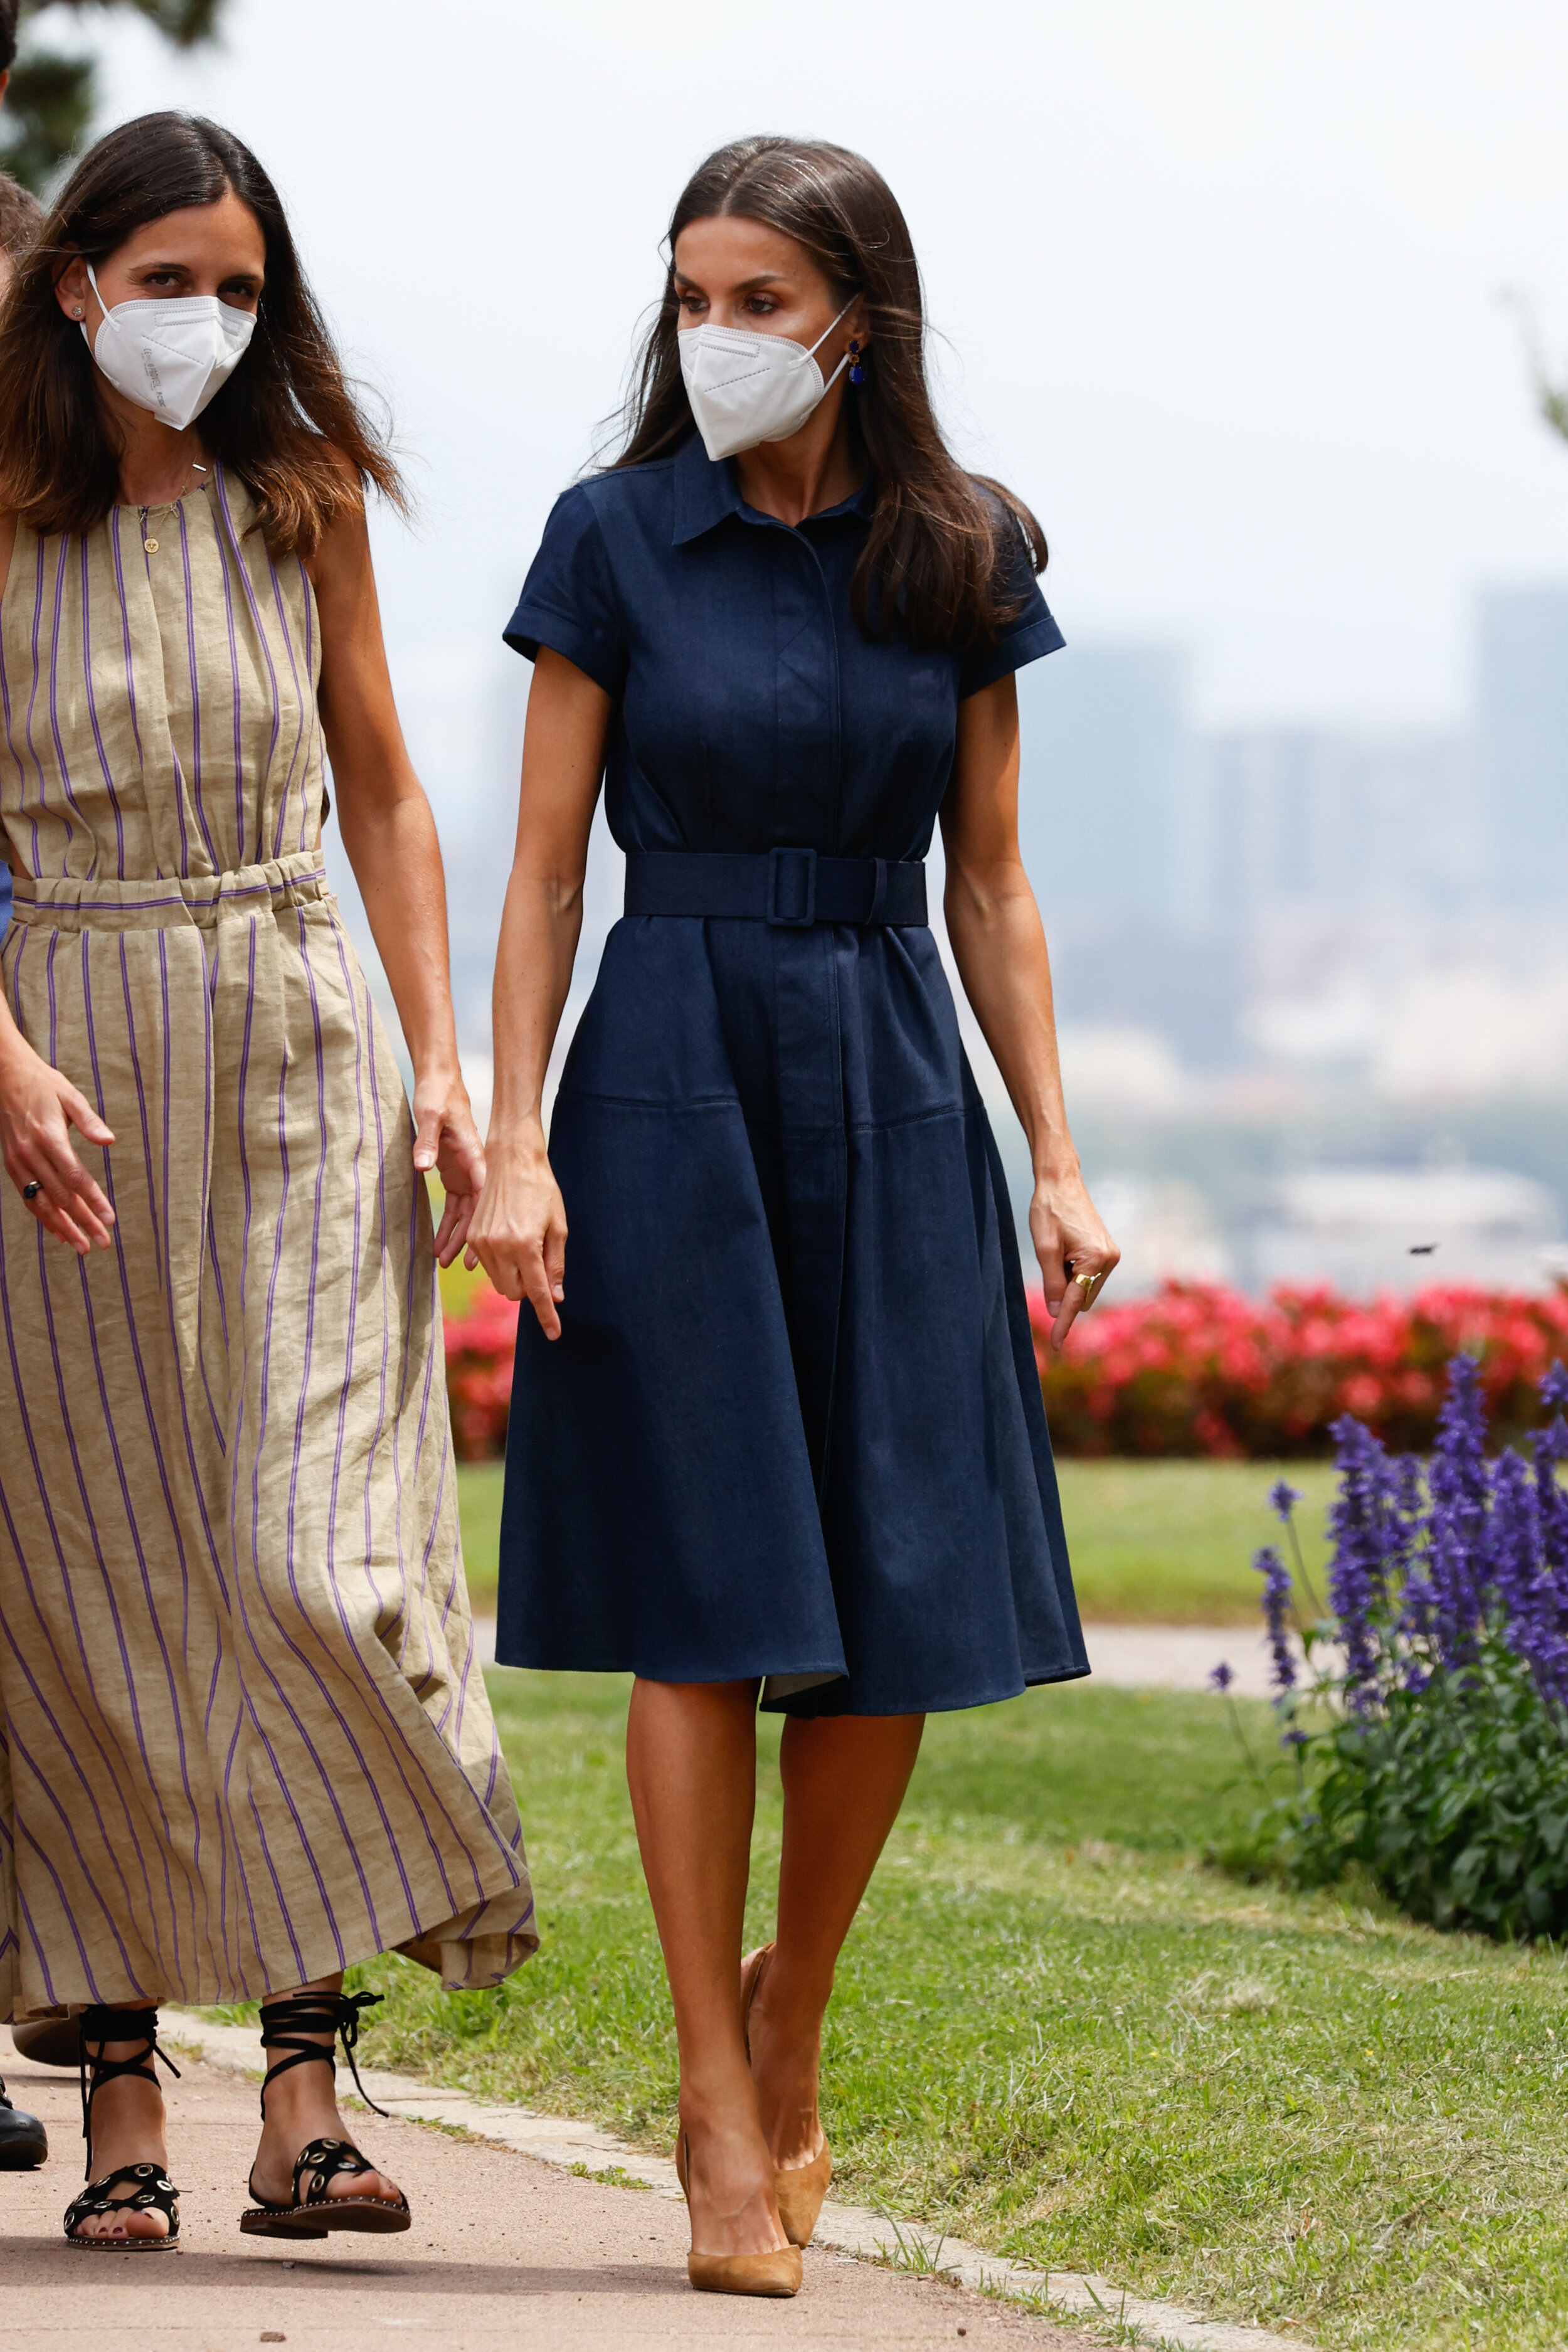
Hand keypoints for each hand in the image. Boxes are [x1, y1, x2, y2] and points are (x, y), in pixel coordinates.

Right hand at [0, 1037, 116, 1254]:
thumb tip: (109, 1140)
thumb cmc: (44, 1085)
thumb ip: (89, 1120)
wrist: (6, 1077)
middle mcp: (31, 1154)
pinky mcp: (11, 1165)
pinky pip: (29, 1197)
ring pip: (42, 1203)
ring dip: (63, 1227)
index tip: (110, 1219)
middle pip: (62, 1196)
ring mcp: (18, 1162)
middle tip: (102, 1242)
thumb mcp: (70, 1095)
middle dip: (83, 1221)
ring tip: (82, 1246)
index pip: (76, 1178)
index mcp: (49, 1137)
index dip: (94, 1201)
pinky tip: (59, 1232)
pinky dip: (43, 1217)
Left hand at [411, 1068, 485, 1269]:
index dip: (484, 1224)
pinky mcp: (454, 1174)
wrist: (440, 1082)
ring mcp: (465, 1173)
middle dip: (472, 1239)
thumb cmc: (437, 1096)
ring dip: (458, 1237)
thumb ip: (426, 1141)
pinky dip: (448, 1224)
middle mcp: (474, 1168)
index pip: (483, 1194)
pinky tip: (440, 1244)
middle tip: (466, 1266)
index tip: (482, 1248)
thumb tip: (422, 1165)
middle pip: (477, 1211)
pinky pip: (454, 1206)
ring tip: (445, 1262)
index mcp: (474, 1156)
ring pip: (466, 1213)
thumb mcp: (429, 1115)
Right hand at [464, 1128, 567, 1339]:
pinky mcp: (472, 1236)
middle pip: (513, 1293)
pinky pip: (487, 1267)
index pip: (537, 1292)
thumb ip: (555, 1264)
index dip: (547, 1315)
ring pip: (499, 1282)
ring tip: (526, 1248)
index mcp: (525, 1245)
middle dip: (529, 1290)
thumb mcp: (557, 1227)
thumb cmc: (542, 1190)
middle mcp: (499, 1247)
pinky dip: (501, 1265)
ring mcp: (482, 1242)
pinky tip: (511, 1245)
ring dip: (515, 1277)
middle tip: (540, 1267)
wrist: (512, 1160)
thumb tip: (555, 1296)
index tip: (554, 1334)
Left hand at [1030, 1165, 1118, 1354]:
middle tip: (1050, 1260)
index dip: (1063, 1323)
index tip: (1055, 1346)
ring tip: (1058, 1250)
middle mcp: (1110, 1259)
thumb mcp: (1044, 1249)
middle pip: (1082, 1298)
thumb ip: (1052, 1283)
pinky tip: (1064, 1250)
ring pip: (1085, 1288)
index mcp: (1097, 1259)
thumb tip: (1058, 1313)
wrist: (1061, 1181)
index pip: (1075, 1301)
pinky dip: (1073, 1273)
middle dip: (1064, 1292)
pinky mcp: (1107, 1252)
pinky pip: (1088, 1276)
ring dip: (1068, 1281)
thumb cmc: (1049, 1210)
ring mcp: (1111, 1255)